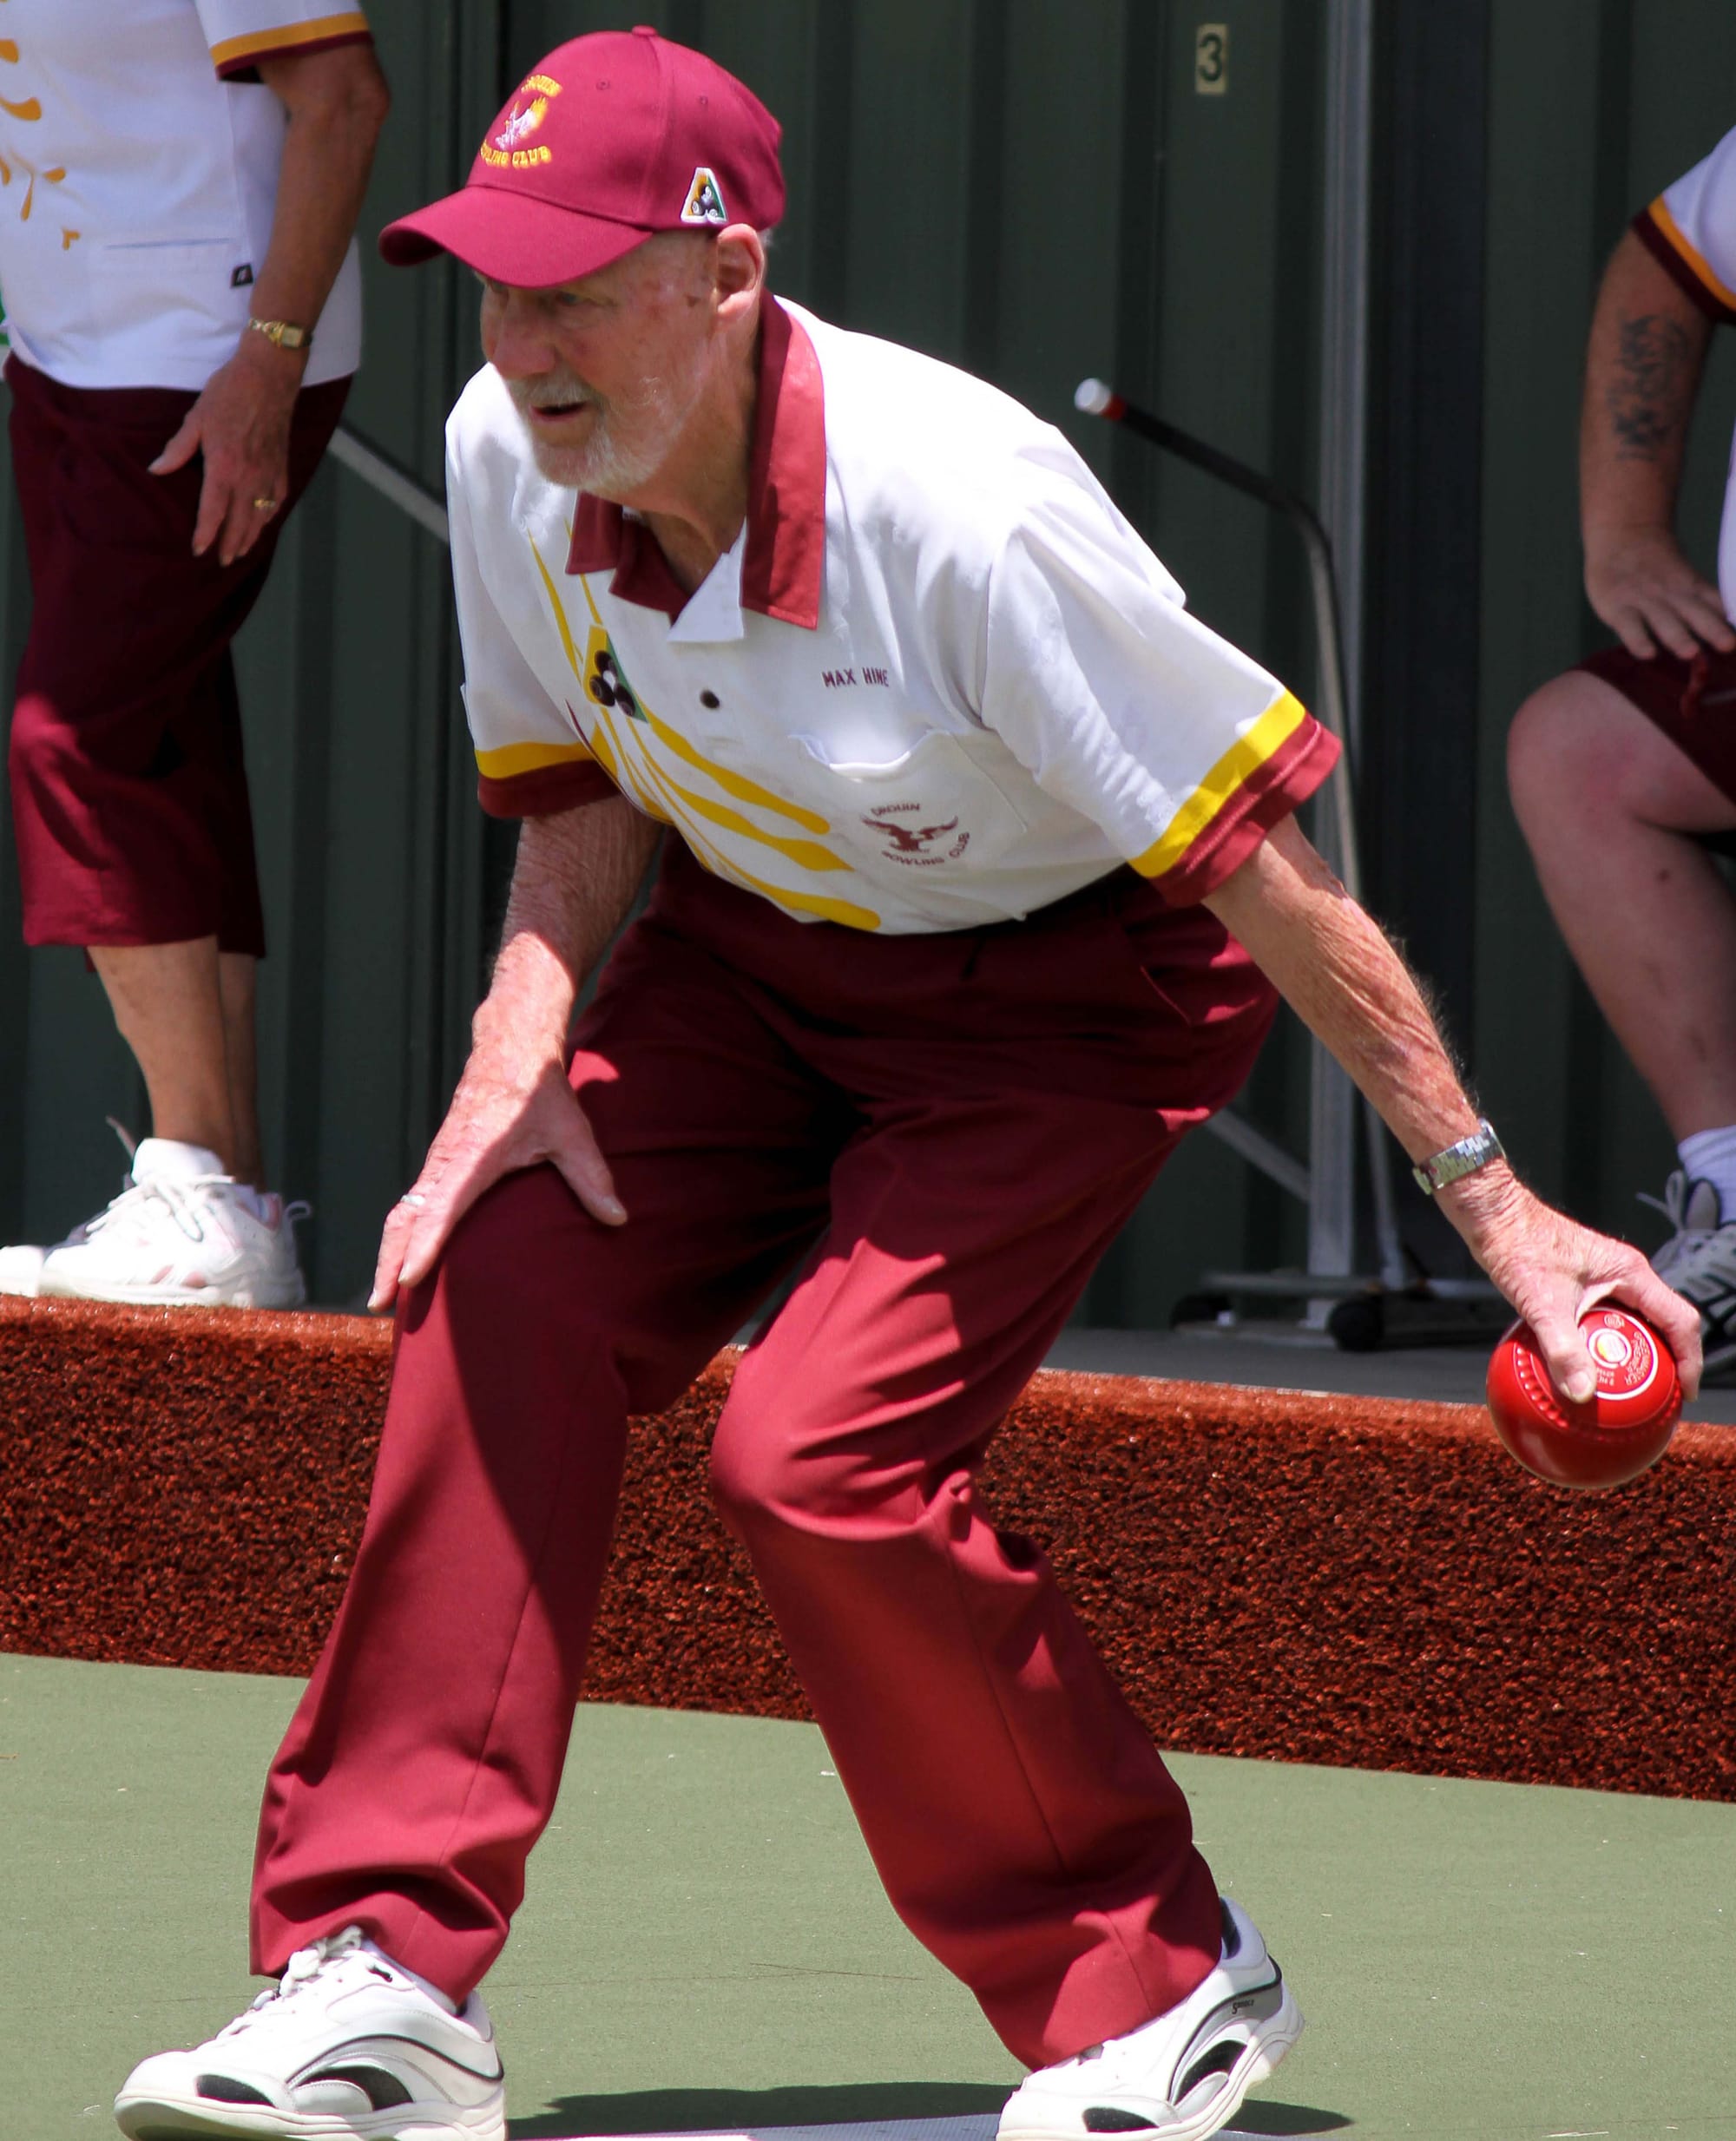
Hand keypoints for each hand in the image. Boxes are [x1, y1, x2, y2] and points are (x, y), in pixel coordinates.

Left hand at [150, 337, 299, 567]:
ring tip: (241, 551)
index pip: (213, 512)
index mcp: (224, 467)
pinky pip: (276, 500)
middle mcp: (249, 478)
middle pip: (240, 522)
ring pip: (261, 517)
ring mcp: (268, 474)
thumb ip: (178, 449)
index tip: (199, 550)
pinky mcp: (281, 467)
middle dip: (231, 544)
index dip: (206, 534)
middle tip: (223, 562)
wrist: (269, 377)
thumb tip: (157, 470)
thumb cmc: (229, 393)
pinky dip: (270, 516)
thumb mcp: (197, 418)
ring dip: (251, 537)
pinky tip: (264, 521)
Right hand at [370, 1044, 626, 1312]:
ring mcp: (437, 1162)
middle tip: (378, 1305)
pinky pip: (410, 1203)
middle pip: (404, 1218)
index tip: (409, 1281)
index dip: (425, 1246)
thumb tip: (618, 1219)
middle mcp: (445, 1162)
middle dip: (387, 1261)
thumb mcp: (571, 1134)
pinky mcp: (438, 1162)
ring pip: (401, 1211)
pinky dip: (400, 1233)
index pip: (441, 1209)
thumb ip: (592, 1178)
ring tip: (382, 1297)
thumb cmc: (541, 1093)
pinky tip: (401, 1260)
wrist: (511, 1049)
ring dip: (387, 1251)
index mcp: (472, 1157)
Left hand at [1446, 1168, 1702, 1402]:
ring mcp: (1605, 1276)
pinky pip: (1609, 1318)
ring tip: (1630, 1392)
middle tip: (1662, 1400)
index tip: (1685, 1394)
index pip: (1680, 1320)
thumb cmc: (1518, 1244)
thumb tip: (1582, 1393)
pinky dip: (1608, 1345)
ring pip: (1637, 1320)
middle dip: (1669, 1361)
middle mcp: (1625, 1273)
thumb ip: (1563, 1349)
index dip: (1690, 1359)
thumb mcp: (1541, 1303)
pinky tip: (1587, 1368)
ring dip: (1638, 1354)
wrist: (1491, 1213)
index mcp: (1630, 1273)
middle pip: (1665, 1322)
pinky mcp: (1583, 1282)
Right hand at [1584, 526, 1735, 660]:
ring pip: (1664, 621)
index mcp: (1691, 586)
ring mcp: (1643, 600)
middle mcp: (1672, 594)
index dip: (1728, 622)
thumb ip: (1702, 600)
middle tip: (1728, 645)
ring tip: (1691, 653)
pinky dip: (1638, 640)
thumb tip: (1727, 624)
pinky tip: (1648, 654)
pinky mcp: (1616, 608)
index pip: (1716, 604)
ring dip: (1678, 638)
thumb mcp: (1683, 575)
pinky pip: (1629, 627)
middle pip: (1695, 613)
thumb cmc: (1655, 565)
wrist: (1622, 533)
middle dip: (1713, 630)